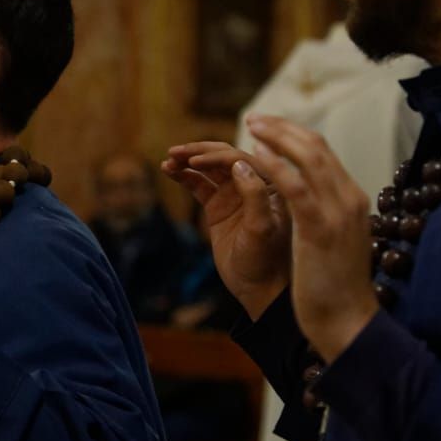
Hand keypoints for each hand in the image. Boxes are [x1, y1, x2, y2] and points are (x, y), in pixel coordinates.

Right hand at [162, 141, 291, 317]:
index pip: (240, 159)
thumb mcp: (262, 229)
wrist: (259, 288)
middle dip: (198, 152)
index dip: (215, 156)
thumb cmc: (266, 260)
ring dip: (188, 161)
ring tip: (168, 161)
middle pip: (222, 158)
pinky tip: (169, 170)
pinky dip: (185, 176)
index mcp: (271, 184)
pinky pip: (199, 184)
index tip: (194, 160)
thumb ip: (254, 195)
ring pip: (208, 168)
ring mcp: (234, 194)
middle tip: (174, 152)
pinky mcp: (219, 206)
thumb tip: (238, 164)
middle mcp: (253, 184)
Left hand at [244, 116, 376, 361]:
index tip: (269, 128)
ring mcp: (336, 211)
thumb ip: (325, 215)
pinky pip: (293, 184)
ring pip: (307, 157)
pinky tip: (253, 155)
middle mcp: (348, 199)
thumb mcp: (335, 241)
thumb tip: (309, 199)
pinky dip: (273, 165)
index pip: (324, 154)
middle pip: (316, 147)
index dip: (294, 135)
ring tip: (250, 126)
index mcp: (352, 200)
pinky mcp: (318, 227)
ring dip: (275, 137)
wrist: (347, 320)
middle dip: (282, 128)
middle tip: (254, 119)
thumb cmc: (337, 287)